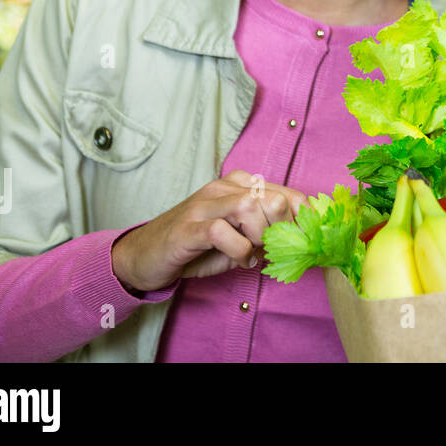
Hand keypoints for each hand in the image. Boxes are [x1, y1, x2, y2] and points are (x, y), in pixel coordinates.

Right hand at [111, 170, 306, 292]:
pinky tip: (237, 260)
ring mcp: (204, 205)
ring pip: (250, 208)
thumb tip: (300, 237)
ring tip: (250, 253)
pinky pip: (222, 232)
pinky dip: (238, 251)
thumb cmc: (197, 247)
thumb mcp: (240, 236)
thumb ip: (267, 230)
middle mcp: (223, 188)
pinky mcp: (188, 227)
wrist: (145, 256)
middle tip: (268, 248)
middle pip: (272, 199)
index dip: (300, 221)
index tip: (299, 242)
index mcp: (240, 185)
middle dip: (279, 230)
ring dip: (258, 238)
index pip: (288, 194)